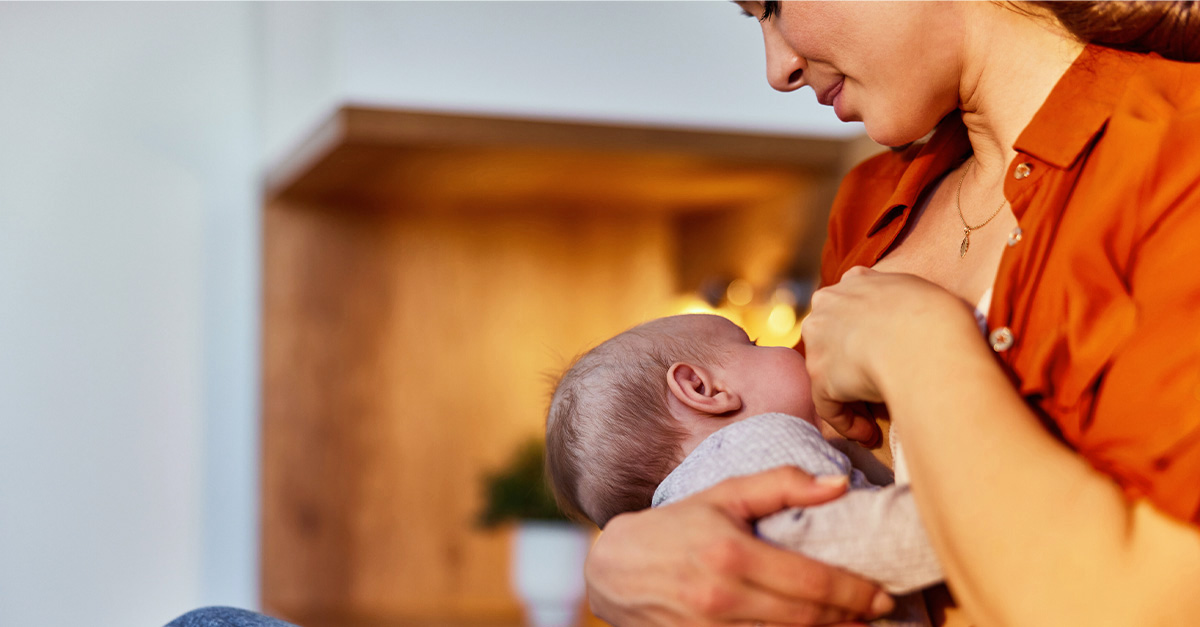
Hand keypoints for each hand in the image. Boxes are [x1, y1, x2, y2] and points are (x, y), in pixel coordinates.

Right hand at [584, 467, 894, 625]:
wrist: (614, 568)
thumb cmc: (674, 527)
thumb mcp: (723, 494)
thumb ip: (782, 485)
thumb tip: (838, 485)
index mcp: (731, 554)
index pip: (811, 581)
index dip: (853, 592)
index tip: (882, 594)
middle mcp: (722, 598)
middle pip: (805, 618)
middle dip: (849, 617)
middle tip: (877, 610)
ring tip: (850, 625)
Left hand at [802, 267, 974, 441]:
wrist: (925, 337)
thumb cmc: (939, 316)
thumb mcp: (925, 292)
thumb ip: (907, 303)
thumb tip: (920, 324)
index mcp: (857, 281)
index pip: (851, 309)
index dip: (864, 335)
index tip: (882, 354)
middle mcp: (829, 305)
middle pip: (833, 340)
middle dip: (850, 366)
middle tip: (875, 388)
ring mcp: (819, 340)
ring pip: (827, 374)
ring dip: (850, 399)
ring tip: (875, 422)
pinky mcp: (819, 375)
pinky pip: (829, 406)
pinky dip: (847, 423)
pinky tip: (870, 434)